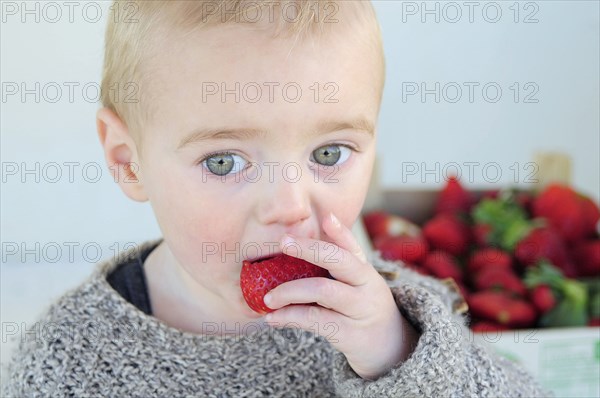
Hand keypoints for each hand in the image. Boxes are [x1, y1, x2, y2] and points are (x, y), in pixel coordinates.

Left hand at [263, 212, 419, 379]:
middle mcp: (367, 286)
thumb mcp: (357, 284)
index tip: (325, 217)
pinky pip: (315, 320)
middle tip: (283, 243)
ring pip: (323, 291)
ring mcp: (360, 310)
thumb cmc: (362, 308)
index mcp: (365, 270)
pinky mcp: (349, 334)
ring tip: (269, 297)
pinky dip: (290, 317)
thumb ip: (336, 264)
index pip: (353, 246)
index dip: (339, 231)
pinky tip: (273, 318)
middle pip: (339, 261)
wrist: (390, 348)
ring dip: (290, 291)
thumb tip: (302, 240)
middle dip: (309, 249)